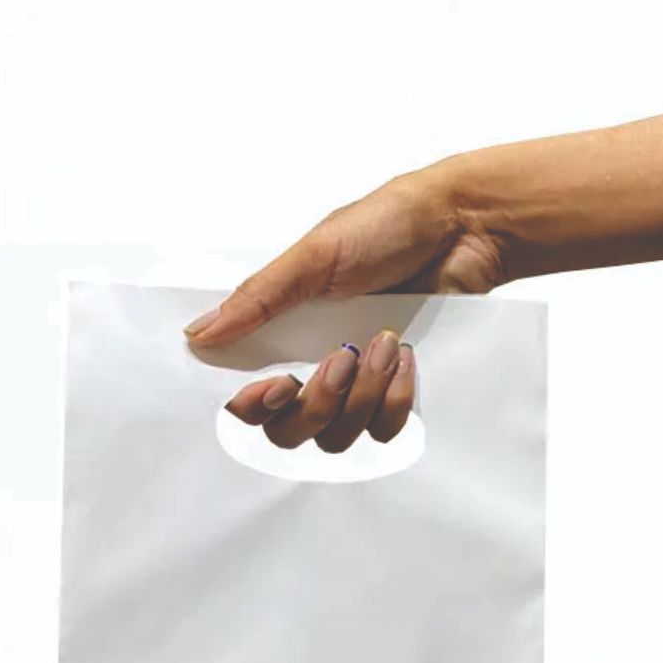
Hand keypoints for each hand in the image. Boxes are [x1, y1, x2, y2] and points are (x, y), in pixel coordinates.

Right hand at [187, 159, 505, 450]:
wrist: (464, 226)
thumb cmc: (387, 226)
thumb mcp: (315, 255)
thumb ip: (258, 299)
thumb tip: (198, 334)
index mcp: (284, 333)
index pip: (249, 399)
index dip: (254, 409)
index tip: (276, 387)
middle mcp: (315, 366)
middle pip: (289, 432)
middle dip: (316, 403)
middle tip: (341, 359)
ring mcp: (358, 385)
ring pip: (338, 436)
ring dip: (362, 395)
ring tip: (385, 344)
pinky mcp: (398, 392)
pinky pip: (384, 430)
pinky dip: (396, 399)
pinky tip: (408, 358)